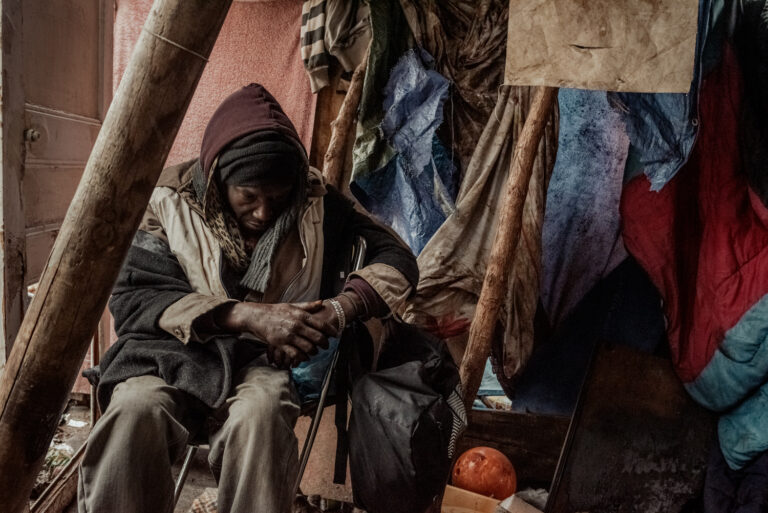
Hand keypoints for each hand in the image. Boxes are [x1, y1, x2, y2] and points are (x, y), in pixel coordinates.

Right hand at [215, 301, 335, 367]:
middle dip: (325, 344)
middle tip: (326, 346)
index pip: (321, 325)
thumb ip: (308, 306)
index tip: (336, 335)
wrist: (257, 316)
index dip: (331, 331)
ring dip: (314, 352)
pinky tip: (304, 357)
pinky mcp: (281, 344)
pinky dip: (302, 358)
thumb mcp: (292, 305)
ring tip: (315, 351)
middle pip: (318, 338)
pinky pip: (296, 354)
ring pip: (308, 348)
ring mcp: (289, 336)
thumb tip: (322, 302)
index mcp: (301, 315)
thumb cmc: (275, 311)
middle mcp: (297, 325)